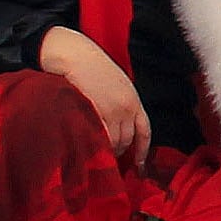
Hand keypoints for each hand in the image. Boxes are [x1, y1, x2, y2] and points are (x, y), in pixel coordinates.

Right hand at [36, 25, 152, 166]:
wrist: (76, 55)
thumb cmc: (92, 67)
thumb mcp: (116, 84)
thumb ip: (121, 104)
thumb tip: (119, 125)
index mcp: (134, 100)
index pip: (145, 131)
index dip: (142, 150)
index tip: (139, 164)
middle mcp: (127, 107)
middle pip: (128, 140)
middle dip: (120, 151)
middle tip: (109, 157)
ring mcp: (111, 111)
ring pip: (113, 142)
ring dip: (106, 150)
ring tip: (96, 152)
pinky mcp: (96, 113)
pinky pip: (99, 137)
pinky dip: (96, 145)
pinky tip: (89, 147)